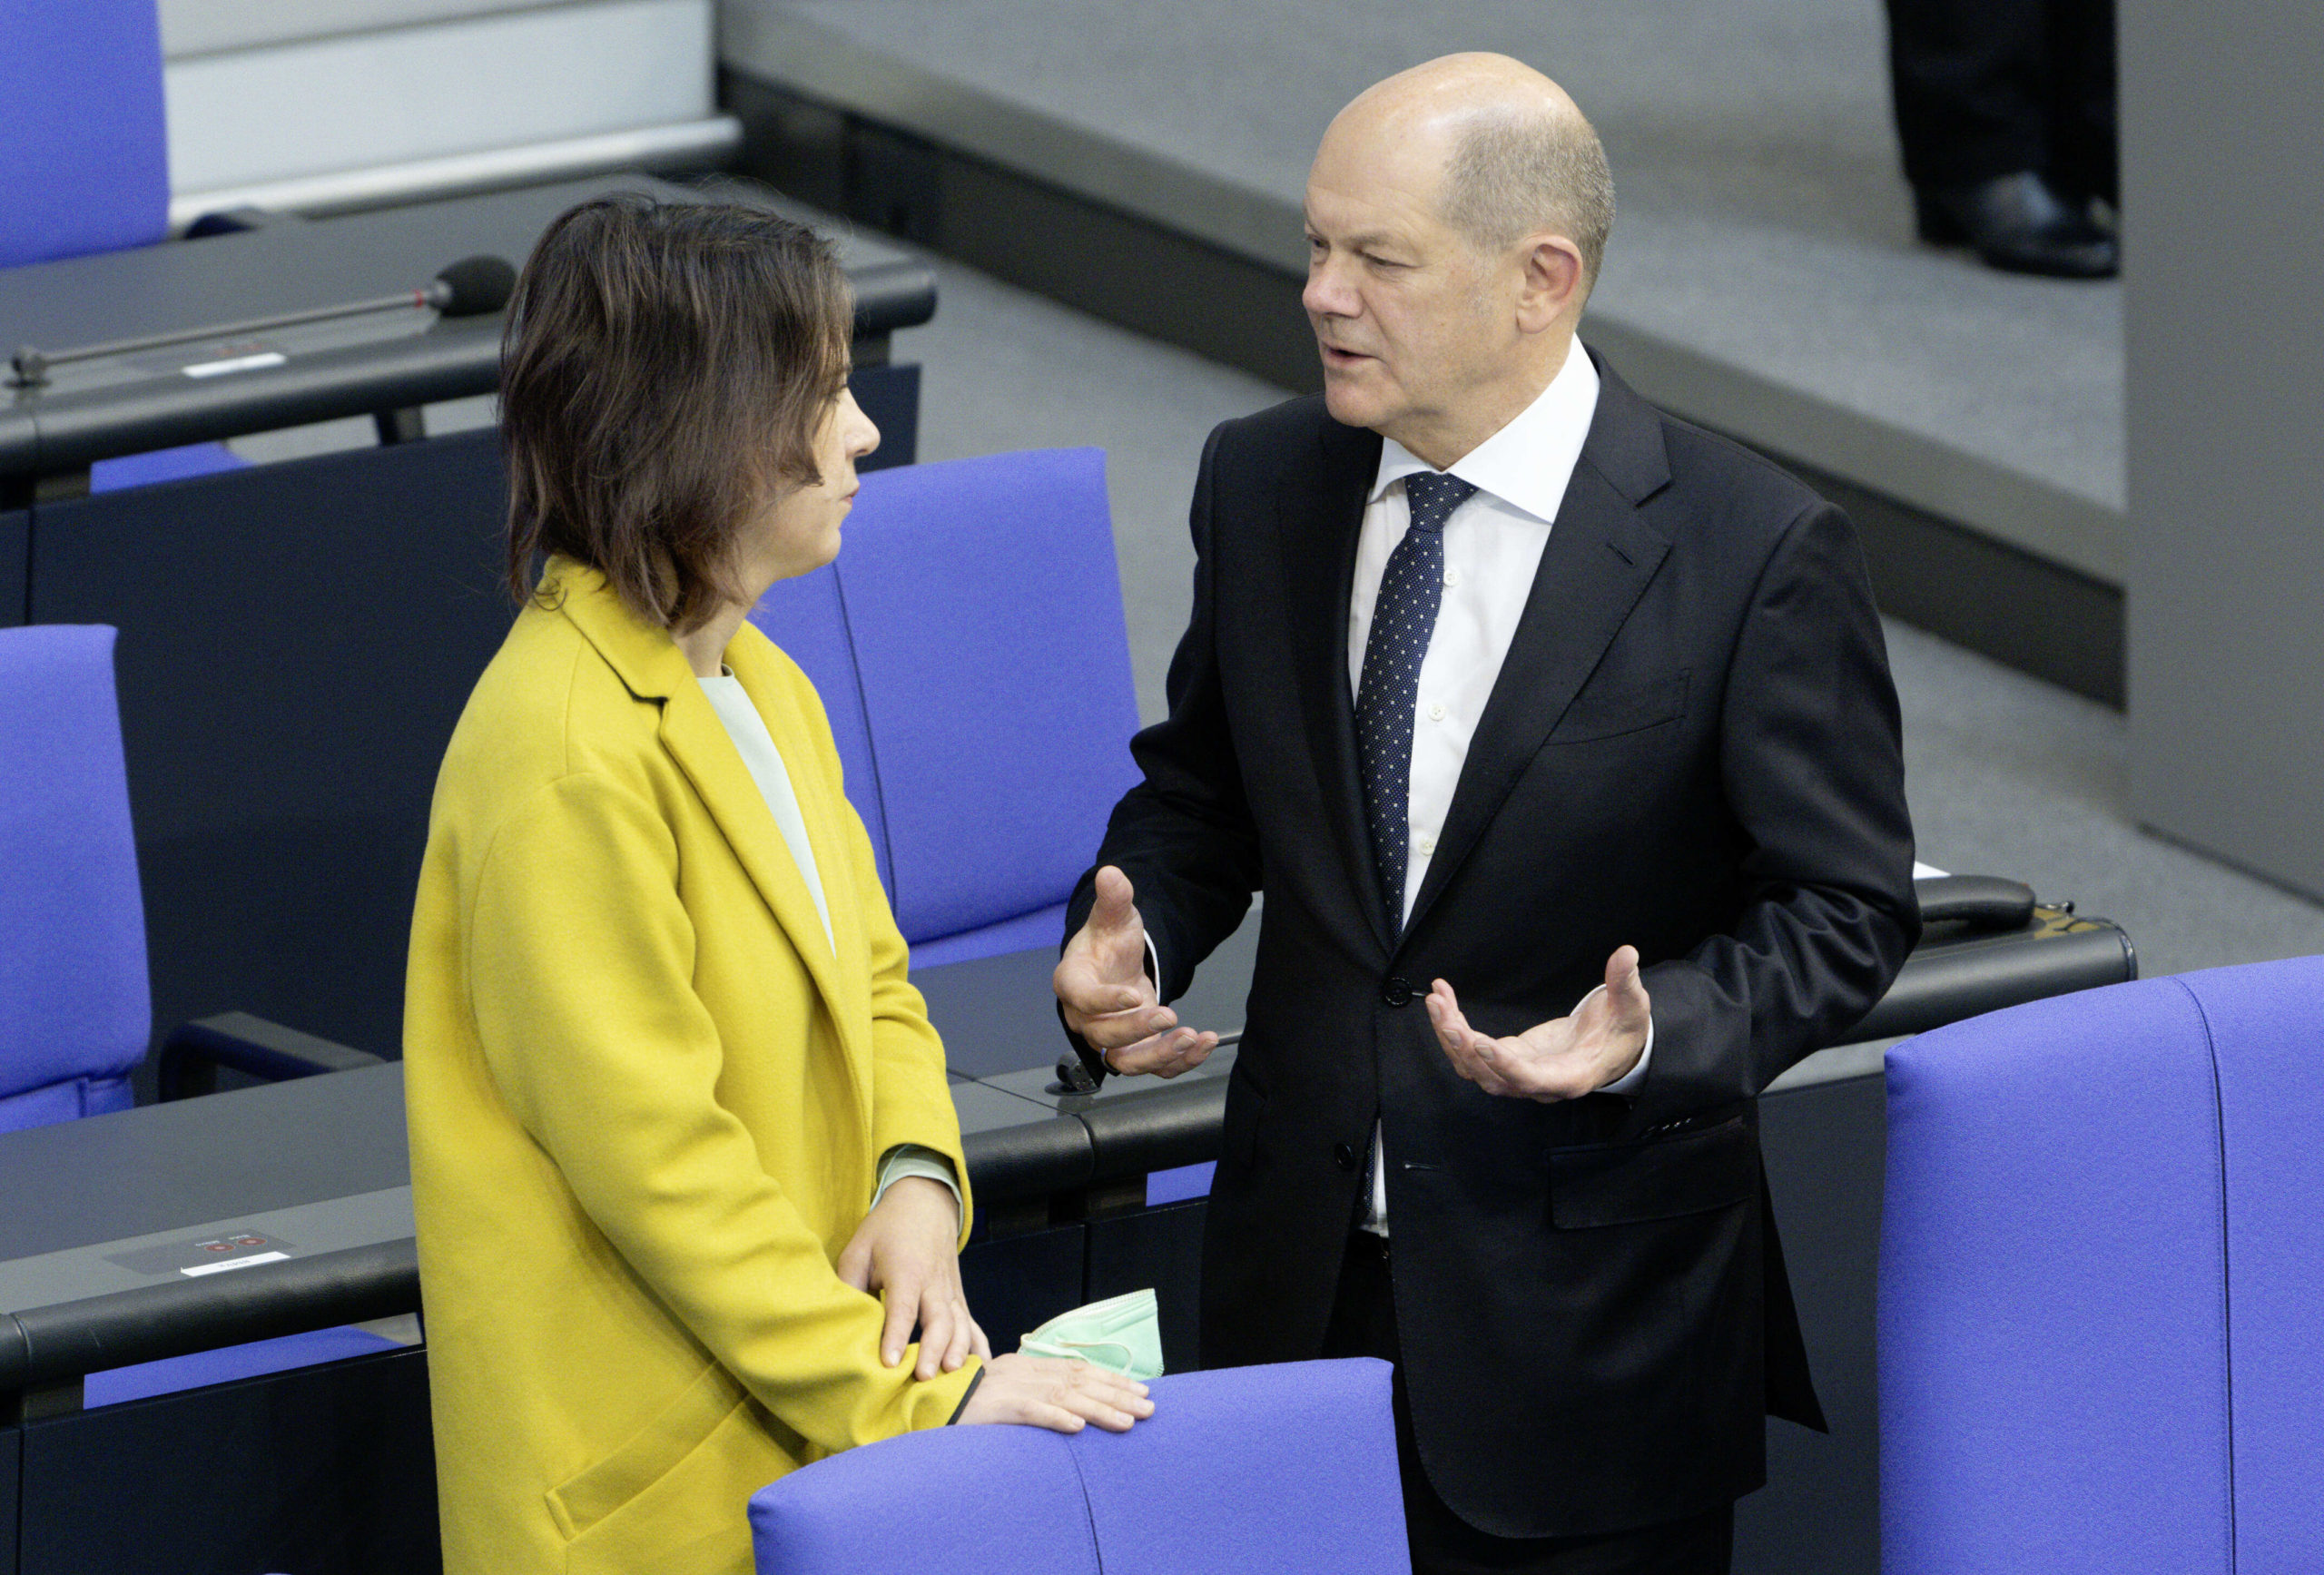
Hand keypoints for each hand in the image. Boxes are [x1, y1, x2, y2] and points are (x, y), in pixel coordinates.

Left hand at [835, 1176, 989, 1378]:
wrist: (925, 1202)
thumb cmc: (887, 1228)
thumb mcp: (859, 1248)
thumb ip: (849, 1283)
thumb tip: (842, 1321)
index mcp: (906, 1270)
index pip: (903, 1308)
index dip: (897, 1335)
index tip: (890, 1362)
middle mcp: (933, 1282)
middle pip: (939, 1319)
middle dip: (934, 1349)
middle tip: (924, 1377)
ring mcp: (950, 1290)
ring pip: (960, 1323)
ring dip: (958, 1349)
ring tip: (952, 1375)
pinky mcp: (958, 1296)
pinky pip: (971, 1322)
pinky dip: (978, 1345)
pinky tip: (981, 1367)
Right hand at [957, 1352, 1153, 1433]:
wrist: (921, 1399)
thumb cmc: (962, 1401)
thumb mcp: (1001, 1392)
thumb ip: (1031, 1395)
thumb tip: (1068, 1411)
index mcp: (1025, 1366)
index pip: (1077, 1369)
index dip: (1110, 1379)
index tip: (1140, 1390)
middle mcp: (1022, 1373)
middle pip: (1079, 1381)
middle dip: (1117, 1394)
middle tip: (1150, 1407)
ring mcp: (1008, 1389)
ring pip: (1063, 1396)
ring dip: (1099, 1409)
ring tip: (1128, 1421)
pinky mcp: (994, 1408)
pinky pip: (1029, 1412)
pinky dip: (1055, 1418)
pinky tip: (1077, 1429)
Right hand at [1053, 866, 1217, 1077]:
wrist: (1115, 965)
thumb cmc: (1107, 943)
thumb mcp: (1114, 916)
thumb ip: (1114, 898)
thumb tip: (1111, 873)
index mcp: (1073, 982)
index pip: (1081, 998)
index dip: (1105, 1001)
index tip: (1133, 995)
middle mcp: (1085, 1017)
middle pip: (1104, 1035)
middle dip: (1138, 1029)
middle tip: (1169, 1015)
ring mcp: (1109, 1037)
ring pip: (1126, 1061)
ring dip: (1159, 1055)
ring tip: (1190, 1039)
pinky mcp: (1135, 1049)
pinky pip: (1152, 1066)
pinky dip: (1179, 1062)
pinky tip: (1203, 1044)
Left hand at [1425, 946, 1650, 1100]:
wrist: (1614, 1049)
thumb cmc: (1623, 1032)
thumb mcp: (1631, 1008)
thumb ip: (1625, 984)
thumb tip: (1626, 954)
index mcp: (1570, 1076)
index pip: (1531, 1079)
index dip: (1504, 1065)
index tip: (1480, 1041)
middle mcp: (1538, 1084)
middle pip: (1492, 1077)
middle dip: (1463, 1047)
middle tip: (1443, 1012)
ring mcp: (1519, 1073)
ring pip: (1475, 1067)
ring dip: (1451, 1036)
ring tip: (1436, 1001)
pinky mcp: (1508, 1058)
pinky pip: (1473, 1051)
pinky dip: (1454, 1027)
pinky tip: (1443, 999)